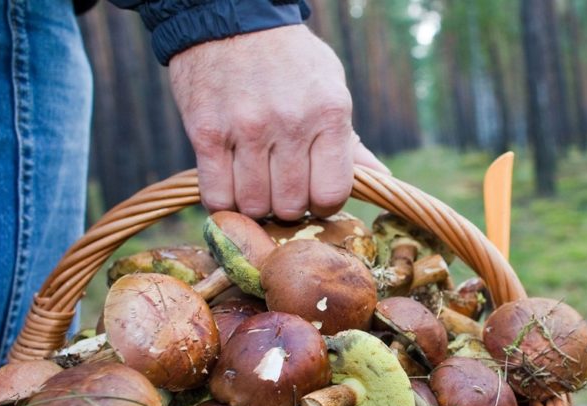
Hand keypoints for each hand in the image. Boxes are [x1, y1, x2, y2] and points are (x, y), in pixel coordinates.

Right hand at [169, 25, 387, 219]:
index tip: (312, 194)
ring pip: (253, 206)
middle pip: (291, 206)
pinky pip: (217, 196)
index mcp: (329, 113)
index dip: (323, 204)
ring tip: (255, 184)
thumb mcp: (331, 88)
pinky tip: (230, 186)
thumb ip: (350, 141)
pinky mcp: (206, 134)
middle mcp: (290, 123)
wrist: (231, 19)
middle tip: (280, 187)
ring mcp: (246, 129)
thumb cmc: (289, 60)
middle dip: (288, 206)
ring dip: (254, 204)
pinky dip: (223, 201)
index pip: (331, 194)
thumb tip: (380, 179)